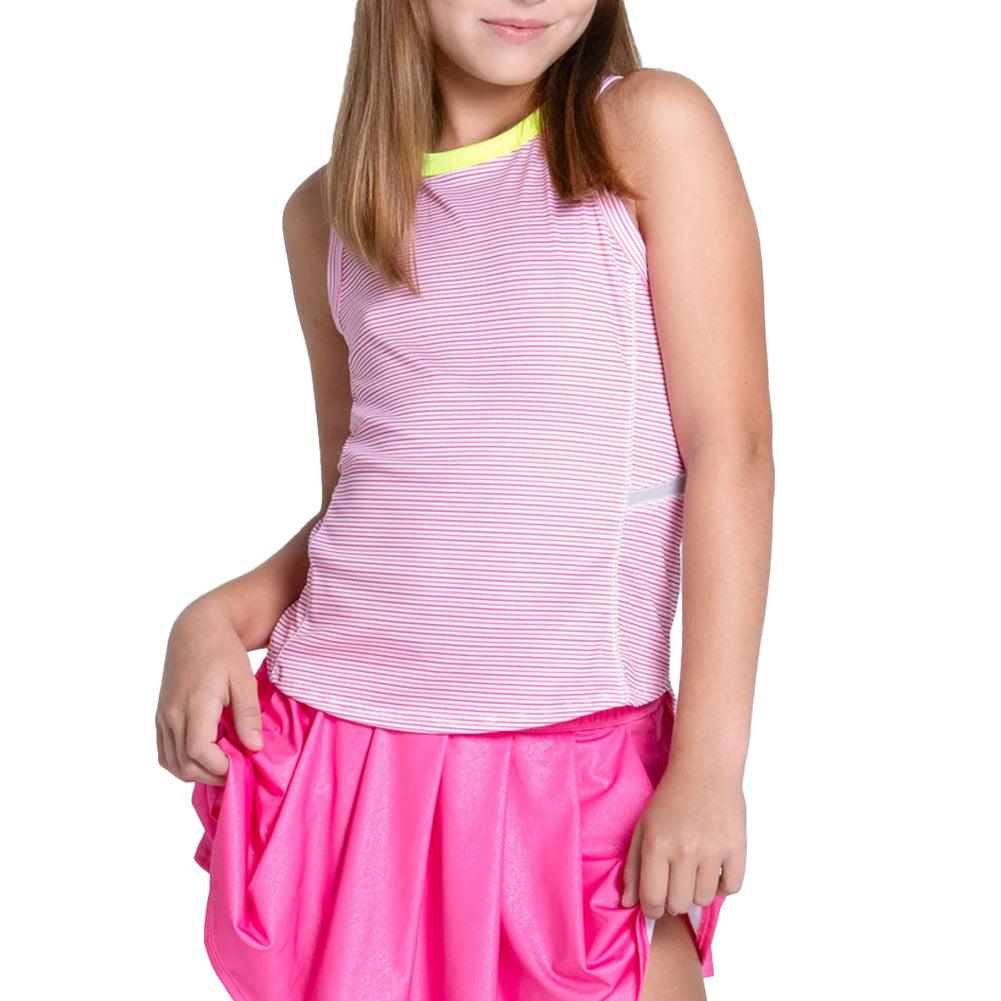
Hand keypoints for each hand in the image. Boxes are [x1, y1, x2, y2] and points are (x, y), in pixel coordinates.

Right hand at [155, 597, 262, 785]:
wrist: (196, 630)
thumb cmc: (223, 651)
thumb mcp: (244, 679)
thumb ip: (248, 714)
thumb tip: (254, 747)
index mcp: (195, 704)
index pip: (199, 751)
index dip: (219, 767)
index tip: (241, 765)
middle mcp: (173, 714)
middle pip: (184, 764)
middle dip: (211, 775)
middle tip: (236, 770)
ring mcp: (163, 716)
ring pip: (171, 763)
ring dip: (196, 772)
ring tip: (222, 764)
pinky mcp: (161, 716)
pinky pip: (164, 752)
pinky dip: (182, 762)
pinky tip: (204, 757)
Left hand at [620, 760, 745, 917]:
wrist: (705, 769)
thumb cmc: (671, 798)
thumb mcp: (643, 826)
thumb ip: (633, 866)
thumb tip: (628, 902)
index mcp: (656, 844)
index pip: (652, 898)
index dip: (651, 910)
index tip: (654, 907)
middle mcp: (684, 850)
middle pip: (678, 904)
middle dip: (674, 900)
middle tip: (675, 884)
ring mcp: (712, 850)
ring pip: (704, 899)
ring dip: (697, 892)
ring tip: (694, 872)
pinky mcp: (736, 848)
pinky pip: (731, 888)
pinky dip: (722, 886)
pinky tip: (713, 871)